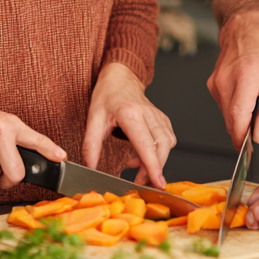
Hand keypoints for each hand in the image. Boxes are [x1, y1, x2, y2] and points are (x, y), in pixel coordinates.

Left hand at [83, 62, 175, 187]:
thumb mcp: (93, 119)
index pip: (146, 145)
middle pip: (161, 148)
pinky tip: (143, 153)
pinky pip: (168, 139)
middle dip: (154, 169)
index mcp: (131, 114)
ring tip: (137, 167)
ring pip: (167, 144)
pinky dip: (160, 151)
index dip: (153, 166)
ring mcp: (158, 116)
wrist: (119, 77)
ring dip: (156, 161)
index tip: (157, 182)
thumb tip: (90, 167)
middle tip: (139, 181)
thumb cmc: (107, 95)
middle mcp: (148, 114)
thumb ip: (91, 145)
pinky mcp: (162, 118)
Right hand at [207, 8, 258, 148]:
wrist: (248, 26)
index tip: (247, 150)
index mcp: (246, 76)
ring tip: (256, 99)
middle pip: (230, 120)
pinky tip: (247, 93)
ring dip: (242, 116)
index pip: (237, 117)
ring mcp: (216, 81)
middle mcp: (226, 79)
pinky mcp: (212, 84)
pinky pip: (225, 105)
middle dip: (244, 130)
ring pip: (227, 114)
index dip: (241, 138)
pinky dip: (236, 107)